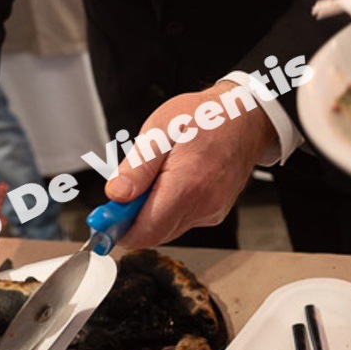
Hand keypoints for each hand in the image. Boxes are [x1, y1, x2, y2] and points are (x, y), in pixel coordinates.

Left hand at [105, 81, 275, 246]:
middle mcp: (203, 207)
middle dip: (132, 218)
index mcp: (188, 187)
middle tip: (126, 189)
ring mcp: (212, 211)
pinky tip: (171, 180)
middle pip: (154, 234)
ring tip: (155, 175)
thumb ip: (137, 167)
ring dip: (150, 211)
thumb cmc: (207, 116)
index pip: (145, 231)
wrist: (247, 115)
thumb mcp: (160, 129)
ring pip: (167, 229)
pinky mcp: (215, 211)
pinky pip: (182, 220)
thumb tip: (116, 196)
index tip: (103, 218)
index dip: (118, 228)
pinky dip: (167, 207)